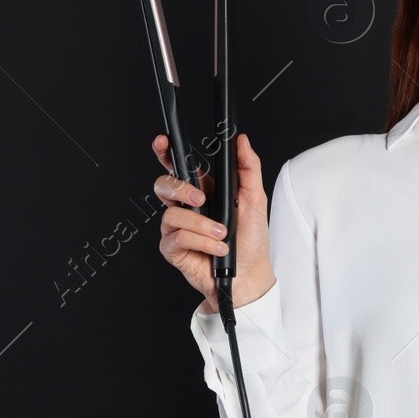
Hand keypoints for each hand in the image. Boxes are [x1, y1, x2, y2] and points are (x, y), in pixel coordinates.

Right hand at [152, 132, 275, 313]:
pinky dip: (201, 242)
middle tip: (201, 198)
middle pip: (163, 185)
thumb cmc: (252, 241)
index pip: (178, 167)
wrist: (251, 275)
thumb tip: (242, 142)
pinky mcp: (173, 249)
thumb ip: (248, 168)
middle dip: (180, 188)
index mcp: (203, 191)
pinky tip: (217, 248)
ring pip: (172, 214)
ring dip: (202, 225)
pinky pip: (177, 238)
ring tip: (223, 234)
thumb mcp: (255, 200)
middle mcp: (186, 208)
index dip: (165, 152)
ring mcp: (177, 229)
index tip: (163, 142)